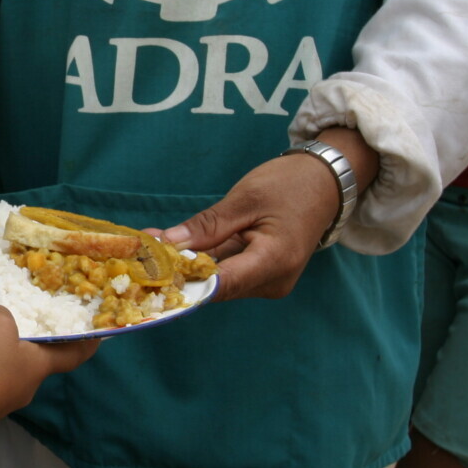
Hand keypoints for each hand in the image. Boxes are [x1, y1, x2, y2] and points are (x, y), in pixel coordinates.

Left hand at [157, 128, 375, 300]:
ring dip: (187, 264)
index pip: (220, 284)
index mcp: (274, 261)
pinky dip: (204, 259)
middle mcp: (273, 281)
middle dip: (178, 268)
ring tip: (152, 241)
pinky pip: (228, 272)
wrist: (327, 182)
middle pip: (215, 285)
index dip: (182, 282)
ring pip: (218, 280)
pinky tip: (176, 244)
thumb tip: (167, 245)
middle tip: (141, 248)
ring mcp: (269, 281)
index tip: (147, 272)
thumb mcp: (245, 199)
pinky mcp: (263, 275)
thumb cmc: (290, 184)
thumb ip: (207, 226)